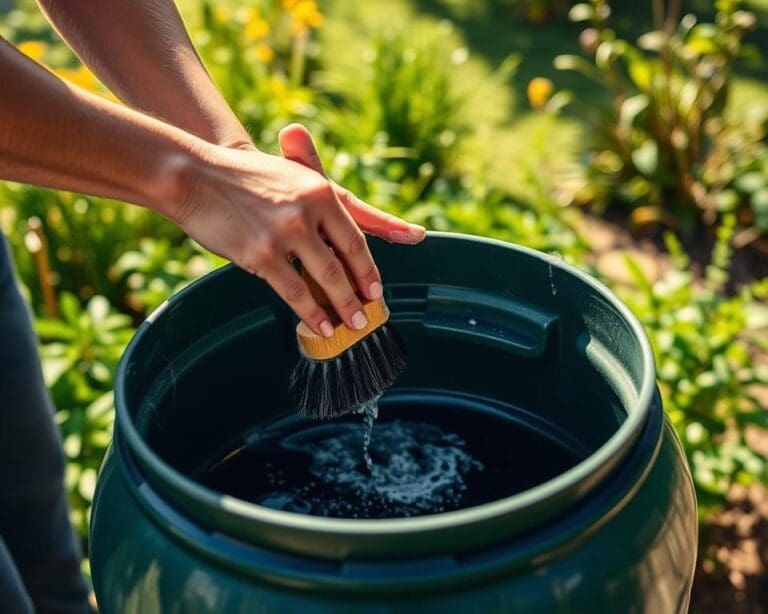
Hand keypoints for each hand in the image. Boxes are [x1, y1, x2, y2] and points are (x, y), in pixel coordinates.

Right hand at [169, 127, 424, 336]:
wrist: (196, 175)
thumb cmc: (248, 177)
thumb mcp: (293, 178)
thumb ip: (324, 204)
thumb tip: (349, 238)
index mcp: (321, 190)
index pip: (355, 238)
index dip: (368, 269)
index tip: (376, 290)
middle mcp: (307, 212)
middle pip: (344, 263)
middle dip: (360, 295)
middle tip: (369, 316)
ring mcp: (284, 234)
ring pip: (324, 280)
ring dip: (342, 308)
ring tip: (352, 326)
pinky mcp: (261, 255)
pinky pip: (294, 292)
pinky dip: (311, 314)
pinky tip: (321, 326)